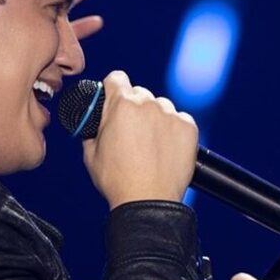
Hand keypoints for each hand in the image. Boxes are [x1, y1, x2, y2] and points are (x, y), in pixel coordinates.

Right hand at [82, 71, 197, 207]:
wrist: (148, 202)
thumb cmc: (118, 181)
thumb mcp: (91, 152)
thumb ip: (92, 128)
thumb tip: (94, 121)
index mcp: (121, 105)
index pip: (116, 78)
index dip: (112, 89)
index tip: (113, 99)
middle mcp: (148, 104)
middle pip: (139, 93)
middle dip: (134, 108)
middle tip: (131, 132)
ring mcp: (171, 115)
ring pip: (161, 106)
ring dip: (155, 118)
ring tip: (150, 145)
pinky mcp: (188, 127)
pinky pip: (180, 119)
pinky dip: (173, 130)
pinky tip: (166, 148)